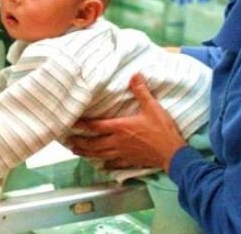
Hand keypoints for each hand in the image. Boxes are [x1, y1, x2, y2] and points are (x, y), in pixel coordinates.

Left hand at [67, 74, 186, 172]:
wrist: (173, 153)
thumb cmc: (162, 130)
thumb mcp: (152, 107)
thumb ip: (141, 91)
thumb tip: (134, 74)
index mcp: (120, 128)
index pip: (95, 126)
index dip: (81, 125)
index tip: (70, 124)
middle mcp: (117, 142)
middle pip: (93, 144)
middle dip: (79, 143)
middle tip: (68, 141)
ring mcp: (123, 153)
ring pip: (100, 155)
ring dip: (87, 153)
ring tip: (77, 152)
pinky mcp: (130, 162)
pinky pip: (114, 164)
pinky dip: (105, 164)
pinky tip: (101, 165)